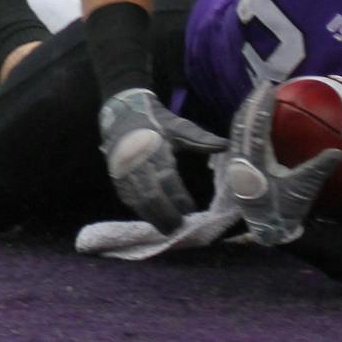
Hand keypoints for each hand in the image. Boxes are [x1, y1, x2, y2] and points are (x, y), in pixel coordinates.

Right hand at [96, 88, 226, 233]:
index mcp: (154, 147)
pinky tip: (152, 219)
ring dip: (153, 217)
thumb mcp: (176, 126)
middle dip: (166, 214)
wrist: (120, 112)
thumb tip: (225, 145)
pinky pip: (127, 198)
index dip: (179, 197)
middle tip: (180, 227)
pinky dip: (140, 211)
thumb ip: (199, 138)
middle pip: (151, 194)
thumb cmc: (153, 120)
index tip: (191, 209)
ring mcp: (123, 170)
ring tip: (168, 230)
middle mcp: (136, 161)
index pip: (167, 178)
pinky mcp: (116, 176)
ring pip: (137, 200)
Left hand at [222, 81, 341, 246]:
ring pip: (236, 130)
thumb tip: (338, 152)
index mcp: (254, 162)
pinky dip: (244, 125)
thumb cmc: (286, 210)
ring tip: (256, 98)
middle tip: (262, 85)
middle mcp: (240, 160)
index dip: (262, 106)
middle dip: (251, 103)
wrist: (267, 230)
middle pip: (241, 123)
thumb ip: (319, 170)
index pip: (256, 127)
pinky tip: (253, 122)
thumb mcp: (303, 189)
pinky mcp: (236, 168)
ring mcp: (235, 164)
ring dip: (246, 112)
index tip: (269, 88)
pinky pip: (237, 139)